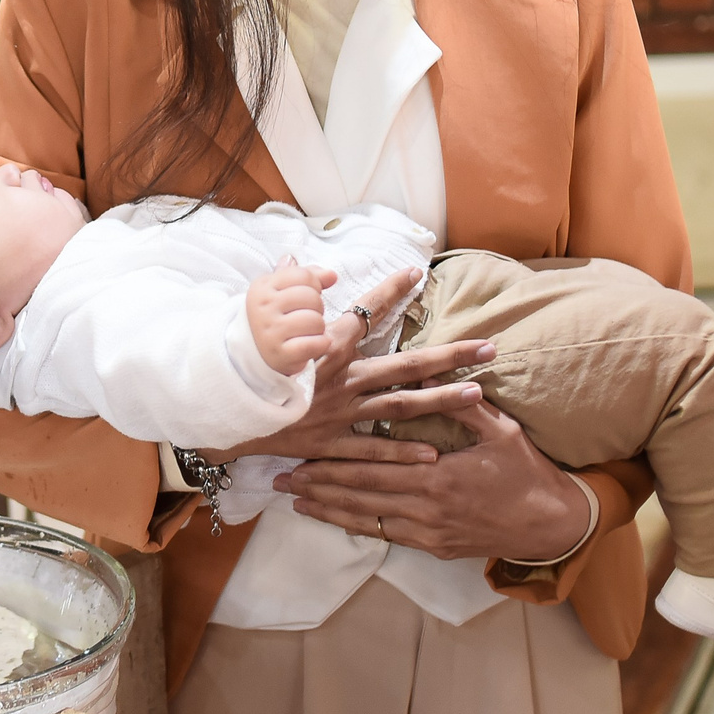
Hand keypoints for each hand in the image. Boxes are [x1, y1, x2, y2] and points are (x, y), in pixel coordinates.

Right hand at [213, 270, 483, 464]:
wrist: (224, 416)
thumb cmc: (248, 369)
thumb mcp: (261, 326)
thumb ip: (286, 293)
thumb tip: (295, 258)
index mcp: (324, 347)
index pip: (364, 312)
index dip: (390, 291)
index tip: (418, 272)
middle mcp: (340, 378)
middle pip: (405, 363)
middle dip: (450, 354)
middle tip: (489, 347)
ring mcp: (340, 413)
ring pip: (400, 405)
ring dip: (441, 399)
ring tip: (478, 393)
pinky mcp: (332, 444)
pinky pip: (372, 449)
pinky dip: (401, 453)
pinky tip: (433, 455)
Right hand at [246, 263, 335, 376]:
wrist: (254, 349)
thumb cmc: (274, 315)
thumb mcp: (283, 289)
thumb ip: (309, 276)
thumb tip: (332, 275)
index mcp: (262, 287)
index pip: (303, 275)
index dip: (314, 285)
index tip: (306, 295)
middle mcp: (263, 308)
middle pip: (311, 297)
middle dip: (317, 307)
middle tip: (307, 316)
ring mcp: (270, 332)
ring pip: (315, 321)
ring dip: (319, 328)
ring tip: (308, 331)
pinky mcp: (280, 354)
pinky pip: (314, 344)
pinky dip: (321, 343)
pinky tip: (314, 343)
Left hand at [280, 401, 593, 561]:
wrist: (548, 524)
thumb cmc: (525, 472)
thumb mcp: (499, 430)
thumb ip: (460, 404)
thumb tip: (434, 371)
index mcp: (436, 474)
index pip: (371, 466)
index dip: (332, 463)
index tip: (300, 455)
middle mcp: (425, 506)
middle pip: (358, 493)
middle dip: (316, 486)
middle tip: (279, 479)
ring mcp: (427, 530)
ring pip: (365, 517)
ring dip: (326, 509)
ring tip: (293, 502)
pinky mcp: (432, 545)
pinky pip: (385, 534)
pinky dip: (355, 526)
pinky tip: (333, 520)